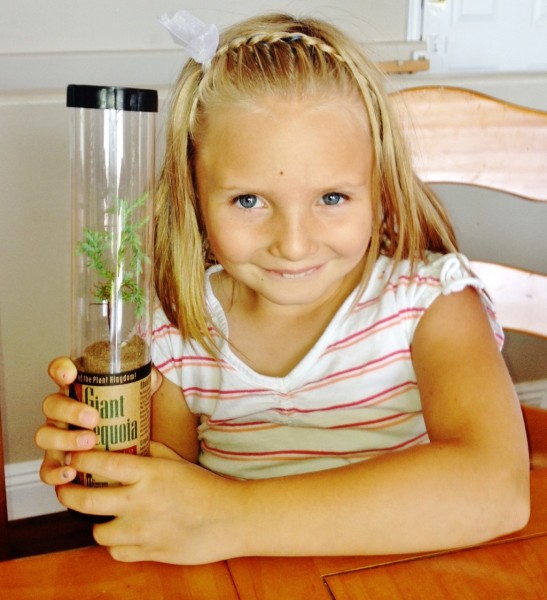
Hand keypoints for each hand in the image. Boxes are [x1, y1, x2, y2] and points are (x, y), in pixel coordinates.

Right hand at [35, 357, 162, 485]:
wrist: (142, 443)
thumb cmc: (135, 413)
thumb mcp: (143, 390)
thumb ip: (146, 377)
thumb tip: (152, 373)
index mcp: (80, 388)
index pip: (61, 371)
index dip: (60, 370)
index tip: (71, 374)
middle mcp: (65, 411)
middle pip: (51, 405)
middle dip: (70, 411)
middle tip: (94, 418)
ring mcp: (59, 436)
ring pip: (45, 435)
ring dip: (64, 439)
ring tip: (90, 443)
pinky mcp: (61, 462)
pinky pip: (47, 470)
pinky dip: (55, 472)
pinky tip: (71, 473)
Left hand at [57, 442, 245, 564]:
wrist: (231, 518)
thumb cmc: (207, 486)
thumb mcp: (178, 461)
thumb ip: (151, 452)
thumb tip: (131, 444)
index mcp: (149, 474)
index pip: (101, 464)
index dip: (80, 460)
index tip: (73, 458)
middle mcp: (140, 503)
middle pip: (85, 502)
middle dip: (69, 495)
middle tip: (68, 489)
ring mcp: (142, 532)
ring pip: (98, 532)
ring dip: (98, 522)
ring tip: (105, 514)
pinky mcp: (148, 553)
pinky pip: (116, 552)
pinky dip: (117, 544)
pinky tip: (126, 533)